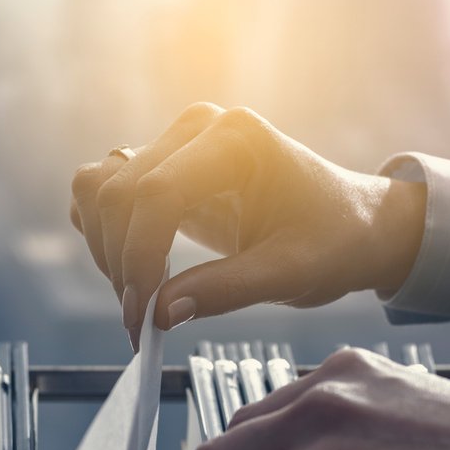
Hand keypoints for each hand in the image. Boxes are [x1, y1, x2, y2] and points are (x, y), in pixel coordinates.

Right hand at [69, 103, 426, 348]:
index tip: (142, 316)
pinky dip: (103, 236)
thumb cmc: (333, 241)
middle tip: (139, 321)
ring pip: (98, 189)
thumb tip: (159, 313)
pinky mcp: (159, 166)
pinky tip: (135, 274)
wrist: (351, 224)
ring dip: (105, 249)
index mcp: (237, 138)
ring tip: (139, 299)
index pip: (157, 192)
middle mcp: (198, 128)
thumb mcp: (291, 274)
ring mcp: (174, 143)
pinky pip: (101, 191)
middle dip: (120, 263)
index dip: (138, 258)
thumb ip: (225, 290)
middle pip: (118, 192)